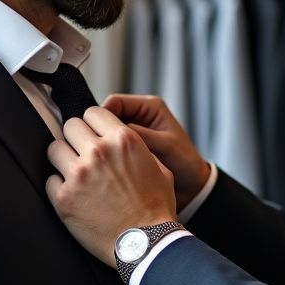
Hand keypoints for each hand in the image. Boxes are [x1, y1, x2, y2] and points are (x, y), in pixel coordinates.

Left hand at [46, 107, 176, 265]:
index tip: (93, 136)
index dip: (93, 124)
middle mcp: (98, 152)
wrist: (147, 244)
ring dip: (63, 159)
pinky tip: (73, 196)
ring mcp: (78, 174)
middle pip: (70, 126)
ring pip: (54, 149)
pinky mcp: (63, 198)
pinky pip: (49, 180)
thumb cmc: (156, 209)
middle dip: (76, 139)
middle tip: (82, 155)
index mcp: (123, 140)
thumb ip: (138, 148)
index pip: (92, 112)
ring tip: (75, 174)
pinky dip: (58, 187)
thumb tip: (121, 139)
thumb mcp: (159, 168)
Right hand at [103, 95, 210, 210]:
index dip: (102, 115)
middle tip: (93, 146)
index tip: (95, 132)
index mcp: (150, 107)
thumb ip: (141, 135)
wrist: (192, 183)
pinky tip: (104, 163)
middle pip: (108, 115)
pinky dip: (108, 152)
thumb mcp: (164, 145)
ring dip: (103, 142)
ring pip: (108, 131)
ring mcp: (134, 131)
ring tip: (98, 156)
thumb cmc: (185, 161)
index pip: (116, 102)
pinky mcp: (131, 146)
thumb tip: (114, 130)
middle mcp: (140, 115)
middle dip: (100, 129)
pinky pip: (113, 144)